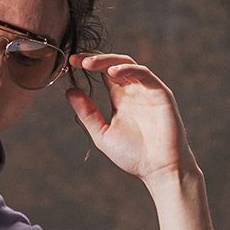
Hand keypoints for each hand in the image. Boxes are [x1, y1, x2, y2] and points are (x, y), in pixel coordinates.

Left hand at [65, 53, 194, 184]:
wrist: (158, 169)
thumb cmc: (134, 155)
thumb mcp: (103, 134)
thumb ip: (88, 113)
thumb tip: (69, 91)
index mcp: (120, 98)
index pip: (104, 73)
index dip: (89, 64)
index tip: (71, 62)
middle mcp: (133, 90)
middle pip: (114, 64)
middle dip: (95, 59)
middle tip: (78, 60)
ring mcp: (147, 90)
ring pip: (128, 64)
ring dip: (108, 61)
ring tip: (89, 64)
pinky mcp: (160, 92)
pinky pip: (144, 74)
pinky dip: (128, 70)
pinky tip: (112, 72)